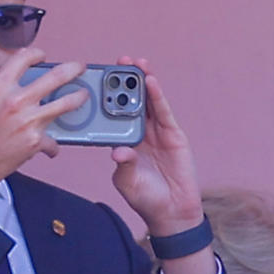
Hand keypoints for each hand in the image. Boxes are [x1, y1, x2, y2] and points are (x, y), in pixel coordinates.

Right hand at [0, 49, 88, 198]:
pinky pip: (53, 139)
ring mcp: (29, 121)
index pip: (24, 58)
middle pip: (57, 76)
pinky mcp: (36, 140)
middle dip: (73, 68)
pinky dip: (53, 143)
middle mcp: (16, 101)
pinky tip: (53, 144)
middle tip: (79, 67)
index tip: (42, 56)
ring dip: (79, 97)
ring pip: (67, 103)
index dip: (36, 54)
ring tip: (83, 94)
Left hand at [108, 58, 202, 236]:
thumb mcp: (128, 182)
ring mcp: (158, 133)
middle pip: (132, 102)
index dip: (108, 97)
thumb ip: (125, 165)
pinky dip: (158, 97)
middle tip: (119, 62)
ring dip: (143, 82)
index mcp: (123, 142)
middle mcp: (140, 133)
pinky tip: (151, 82)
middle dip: (126, 82)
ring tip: (137, 64)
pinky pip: (164, 113)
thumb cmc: (145, 198)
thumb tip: (119, 152)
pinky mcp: (174, 136)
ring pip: (149, 102)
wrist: (171, 211)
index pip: (114, 115)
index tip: (98, 79)